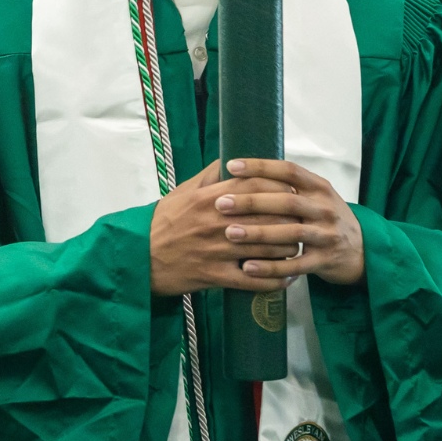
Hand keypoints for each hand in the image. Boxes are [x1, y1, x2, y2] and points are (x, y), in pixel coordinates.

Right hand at [150, 162, 302, 294]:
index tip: (292, 190)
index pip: (256, 186)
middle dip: (291, 219)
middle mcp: (217, 223)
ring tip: (296, 248)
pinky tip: (286, 277)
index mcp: (209, 199)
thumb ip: (210, 176)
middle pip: (269, 217)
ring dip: (288, 249)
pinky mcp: (216, 277)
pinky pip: (255, 281)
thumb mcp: (183, 191)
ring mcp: (218, 252)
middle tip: (301, 220)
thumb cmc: (164, 222)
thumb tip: (233, 159)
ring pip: (268, 249)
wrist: (140, 257)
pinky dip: (275, 280)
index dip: (280, 187)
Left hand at [215, 158, 364, 285]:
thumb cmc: (325, 218)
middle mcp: (325, 208)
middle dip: (252, 201)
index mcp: (319, 187)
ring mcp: (326, 235)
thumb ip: (288, 185)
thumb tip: (245, 171)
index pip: (289, 170)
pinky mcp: (324, 260)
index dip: (260, 166)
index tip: (232, 166)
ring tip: (229, 233)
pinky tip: (247, 267)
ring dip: (258, 233)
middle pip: (287, 201)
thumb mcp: (315, 195)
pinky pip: (295, 265)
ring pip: (290, 233)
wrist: (362, 249)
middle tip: (221, 203)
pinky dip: (271, 267)